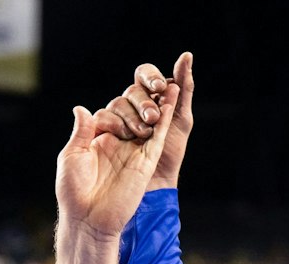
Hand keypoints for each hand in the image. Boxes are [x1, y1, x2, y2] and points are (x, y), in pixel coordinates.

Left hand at [56, 76, 182, 239]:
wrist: (88, 219)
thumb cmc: (74, 191)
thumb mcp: (71, 156)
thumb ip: (81, 131)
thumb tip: (81, 108)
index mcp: (99, 141)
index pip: (111, 114)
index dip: (111, 116)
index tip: (105, 132)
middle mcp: (119, 145)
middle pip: (132, 115)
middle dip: (135, 107)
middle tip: (132, 120)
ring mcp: (134, 152)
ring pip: (149, 123)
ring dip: (156, 104)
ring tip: (166, 84)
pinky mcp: (147, 161)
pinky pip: (158, 136)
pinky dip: (164, 118)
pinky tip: (170, 100)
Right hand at [109, 53, 195, 190]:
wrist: (156, 183)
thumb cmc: (171, 152)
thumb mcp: (182, 120)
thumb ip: (184, 89)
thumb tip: (186, 55)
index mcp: (150, 97)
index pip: (145, 74)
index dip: (151, 77)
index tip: (160, 87)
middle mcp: (132, 105)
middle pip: (132, 90)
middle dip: (144, 101)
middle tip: (153, 117)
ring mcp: (118, 118)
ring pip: (118, 102)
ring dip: (132, 115)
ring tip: (144, 131)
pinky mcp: (104, 131)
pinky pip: (103, 118)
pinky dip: (114, 122)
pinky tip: (127, 132)